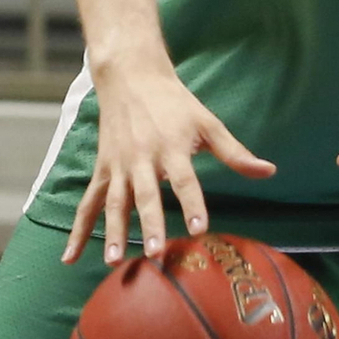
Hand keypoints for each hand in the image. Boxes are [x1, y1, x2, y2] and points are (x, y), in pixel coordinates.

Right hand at [63, 51, 274, 264]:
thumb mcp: (208, 122)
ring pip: (113, 203)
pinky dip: (78, 230)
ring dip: (113, 233)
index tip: (199, 229)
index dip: (193, 203)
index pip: (185, 180)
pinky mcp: (103, 170)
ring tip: (114, 261)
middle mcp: (142, 158)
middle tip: (155, 252)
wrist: (131, 77)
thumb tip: (269, 172)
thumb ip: (235, 152)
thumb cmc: (175, 103)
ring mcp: (118, 165)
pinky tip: (69, 256)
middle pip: (145, 195)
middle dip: (150, 224)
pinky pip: (88, 203)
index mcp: (172, 146)